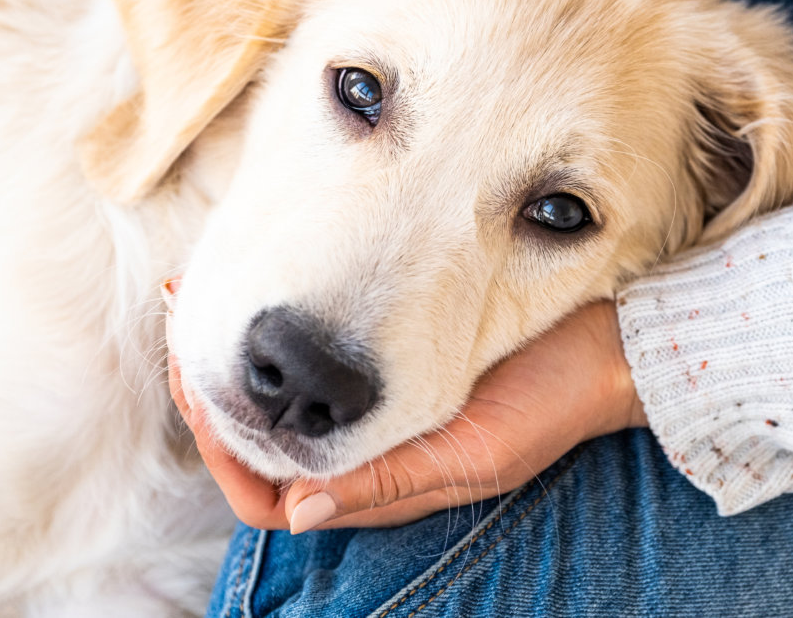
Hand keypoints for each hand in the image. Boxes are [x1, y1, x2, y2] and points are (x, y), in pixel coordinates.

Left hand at [169, 300, 646, 532]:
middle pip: (256, 444)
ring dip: (234, 356)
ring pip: (277, 400)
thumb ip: (393, 480)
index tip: (199, 384)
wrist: (611, 342)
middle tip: (181, 316)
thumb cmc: (554, 395)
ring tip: (199, 292)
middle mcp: (366, 450)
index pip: (266, 497)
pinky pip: (310, 363)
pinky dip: (274, 331)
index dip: (222, 451)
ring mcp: (374, 407)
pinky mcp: (387, 363)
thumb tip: (299, 508)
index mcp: (382, 483)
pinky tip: (260, 284)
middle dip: (209, 391)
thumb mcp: (481, 447)